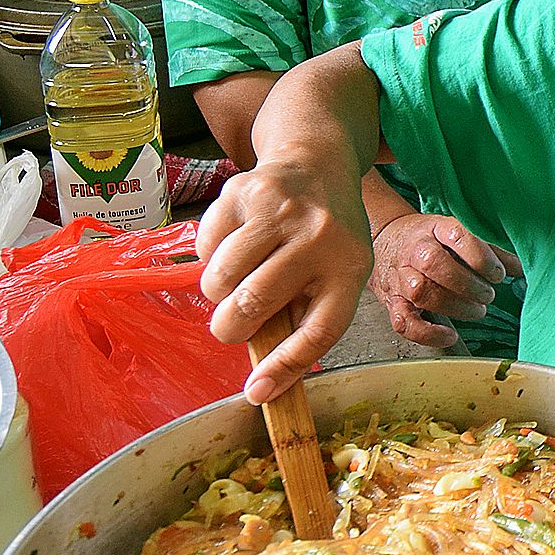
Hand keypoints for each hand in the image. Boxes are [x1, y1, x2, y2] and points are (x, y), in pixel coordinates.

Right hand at [199, 155, 372, 403]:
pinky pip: (205, 248)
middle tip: (233, 324)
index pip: (318, 331)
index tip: (257, 392)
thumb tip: (264, 388)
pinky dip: (210, 257)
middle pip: (253, 306)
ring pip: (219, 281)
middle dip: (231, 328)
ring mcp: (279, 210)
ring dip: (218, 293)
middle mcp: (319, 236)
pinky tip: (235, 243)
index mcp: (349, 268)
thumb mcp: (335, 275)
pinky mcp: (243, 191)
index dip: (285, 367)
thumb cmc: (326, 237)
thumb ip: (303, 322)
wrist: (317, 162)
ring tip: (238, 280)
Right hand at [369, 212, 522, 347]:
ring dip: (454, 306)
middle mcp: (414, 251)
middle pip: (435, 264)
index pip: (457, 234)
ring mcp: (401, 277)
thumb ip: (489, 250)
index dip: (481, 256)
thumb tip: (520, 268)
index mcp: (434, 228)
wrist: (385, 240)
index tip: (498, 273)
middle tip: (489, 294)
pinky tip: (450, 335)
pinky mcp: (393, 302)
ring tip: (477, 310)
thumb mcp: (458, 234)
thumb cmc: (430, 239)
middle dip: (469, 284)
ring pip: (421, 292)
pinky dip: (428, 333)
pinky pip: (403, 322)